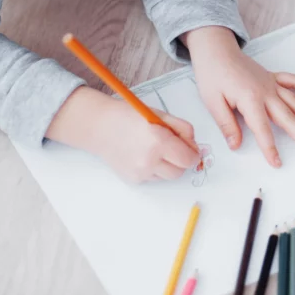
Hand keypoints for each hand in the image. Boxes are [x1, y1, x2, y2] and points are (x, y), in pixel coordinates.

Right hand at [47, 86, 199, 182]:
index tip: (191, 150)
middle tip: (173, 149)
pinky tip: (142, 155)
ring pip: (167, 177)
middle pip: (180, 172)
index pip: (188, 160)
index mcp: (159, 141)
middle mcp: (150, 160)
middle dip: (181, 162)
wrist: (100, 126)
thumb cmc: (131, 117)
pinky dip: (153, 169)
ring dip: (167, 166)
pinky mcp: (132, 179)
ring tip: (155, 150)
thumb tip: (195, 147)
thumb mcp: (161, 115)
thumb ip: (183, 129)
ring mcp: (140, 172)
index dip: (193, 154)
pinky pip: (153, 178)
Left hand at [185, 26, 294, 166]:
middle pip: (287, 118)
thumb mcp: (213, 102)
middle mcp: (265, 92)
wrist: (216, 50)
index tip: (277, 162)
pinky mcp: (271, 77)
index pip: (262, 129)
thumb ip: (226, 125)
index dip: (270, 148)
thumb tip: (236, 145)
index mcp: (250, 100)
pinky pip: (292, 81)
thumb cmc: (212, 75)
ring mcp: (270, 84)